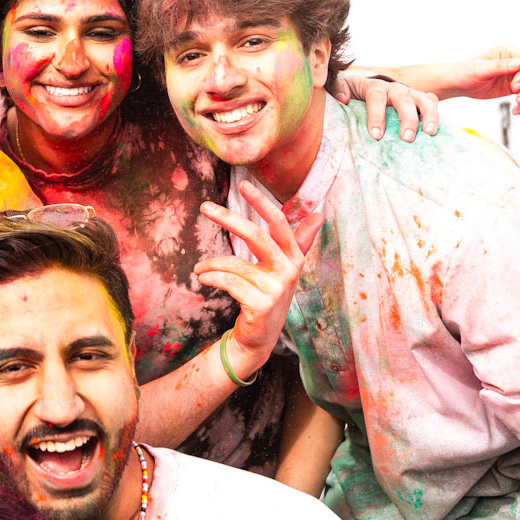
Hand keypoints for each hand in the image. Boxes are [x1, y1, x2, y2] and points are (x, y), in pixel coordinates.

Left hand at [195, 179, 322, 371]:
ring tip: (199, 268)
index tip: (243, 184)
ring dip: (210, 265)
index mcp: (293, 257)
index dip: (262, 203)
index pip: (278, 223)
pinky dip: (211, 278)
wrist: (259, 336)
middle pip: (256, 236)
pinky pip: (228, 282)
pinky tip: (203, 278)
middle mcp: (288, 270)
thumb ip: (299, 241)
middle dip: (229, 219)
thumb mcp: (284, 267)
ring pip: (234, 264)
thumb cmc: (268, 294)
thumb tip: (320, 214)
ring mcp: (276, 288)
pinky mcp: (261, 304)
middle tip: (204, 207)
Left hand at [334, 72, 437, 141]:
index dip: (376, 116)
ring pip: (423, 99)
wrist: (365, 82)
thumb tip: (343, 97)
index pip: (376, 98)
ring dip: (428, 115)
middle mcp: (394, 88)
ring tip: (430, 133)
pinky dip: (435, 113)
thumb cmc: (352, 91)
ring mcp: (408, 93)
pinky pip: (431, 101)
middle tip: (407, 138)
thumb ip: (338, 88)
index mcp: (373, 86)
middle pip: (403, 98)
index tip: (376, 136)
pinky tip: (436, 130)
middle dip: (407, 118)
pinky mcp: (418, 99)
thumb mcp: (342, 87)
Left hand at [440, 44, 519, 114]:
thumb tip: (519, 63)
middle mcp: (516, 61)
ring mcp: (518, 74)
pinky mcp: (517, 87)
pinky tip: (519, 110)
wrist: (459, 84)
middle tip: (518, 99)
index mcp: (508, 51)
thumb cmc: (466, 72)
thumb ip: (500, 66)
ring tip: (519, 107)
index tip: (514, 87)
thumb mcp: (480, 69)